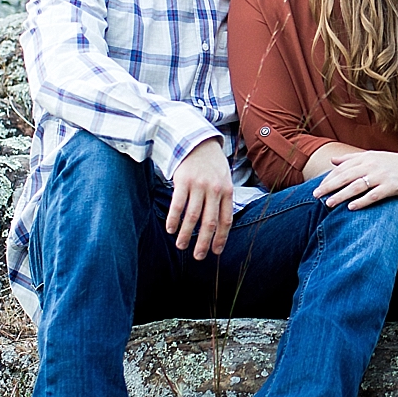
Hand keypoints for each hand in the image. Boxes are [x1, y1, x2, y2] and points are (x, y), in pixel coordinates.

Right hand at [167, 139, 233, 258]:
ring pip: (192, 216)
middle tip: (198, 257)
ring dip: (186, 234)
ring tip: (181, 246)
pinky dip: (174, 219)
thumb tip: (220, 225)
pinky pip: (178, 204)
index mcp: (227, 191)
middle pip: (209, 222)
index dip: (221, 238)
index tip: (215, 252)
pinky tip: (170, 229)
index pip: (226, 220)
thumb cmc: (211, 164)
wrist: (197, 140)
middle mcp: (214, 190)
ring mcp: (199, 185)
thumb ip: (223, 199)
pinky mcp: (183, 180)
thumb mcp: (224, 178)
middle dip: (203, 242)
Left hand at [315, 149, 397, 208]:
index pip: (342, 168)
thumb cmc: (393, 164)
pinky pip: (374, 195)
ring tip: (329, 203)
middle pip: (346, 177)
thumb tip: (332, 161)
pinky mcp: (392, 186)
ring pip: (357, 186)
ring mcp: (383, 176)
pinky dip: (362, 201)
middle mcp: (372, 165)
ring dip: (341, 195)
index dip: (328, 179)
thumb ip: (351, 159)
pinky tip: (351, 207)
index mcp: (366, 158)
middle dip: (329, 186)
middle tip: (316, 196)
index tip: (317, 188)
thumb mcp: (372, 157)